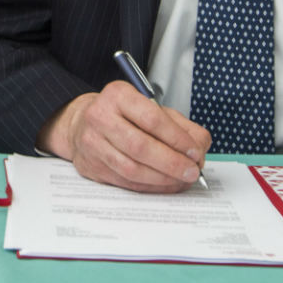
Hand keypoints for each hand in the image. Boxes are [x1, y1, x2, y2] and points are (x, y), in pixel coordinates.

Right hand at [37, 81, 208, 192]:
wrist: (82, 123)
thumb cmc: (122, 114)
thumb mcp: (151, 108)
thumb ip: (180, 125)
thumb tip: (200, 147)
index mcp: (117, 95)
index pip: (151, 118)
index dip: (177, 138)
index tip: (195, 151)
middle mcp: (100, 117)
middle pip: (140, 146)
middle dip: (172, 163)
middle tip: (192, 171)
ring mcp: (92, 143)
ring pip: (132, 169)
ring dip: (163, 179)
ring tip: (182, 180)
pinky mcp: (91, 166)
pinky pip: (126, 182)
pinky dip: (151, 187)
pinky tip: (165, 184)